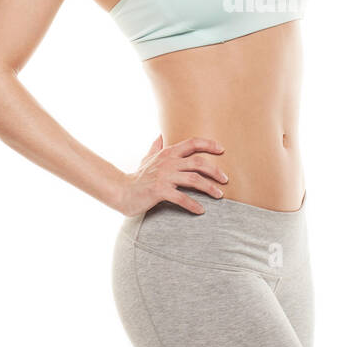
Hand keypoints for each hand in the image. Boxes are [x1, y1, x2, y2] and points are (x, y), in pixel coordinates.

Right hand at [114, 134, 228, 215]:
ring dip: (209, 188)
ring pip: (194, 179)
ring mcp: (164, 176)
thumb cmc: (138, 177)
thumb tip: (160, 135)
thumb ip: (155, 148)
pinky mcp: (160, 191)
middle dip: (215, 170)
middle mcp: (168, 162)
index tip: (222, 149)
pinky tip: (201, 210)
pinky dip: (194, 205)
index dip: (209, 144)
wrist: (122, 192)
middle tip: (225, 180)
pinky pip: (182, 198)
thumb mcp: (147, 159)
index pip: (192, 143)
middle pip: (199, 162)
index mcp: (168, 153)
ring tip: (219, 195)